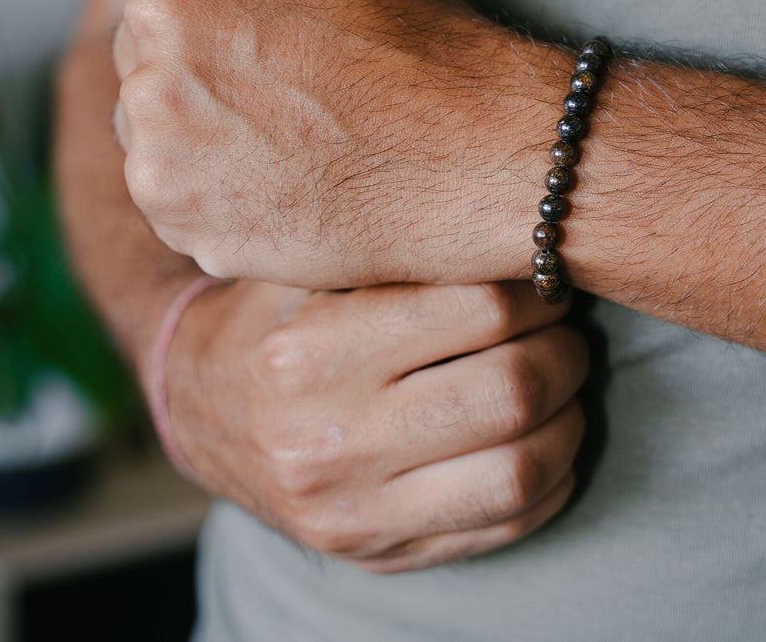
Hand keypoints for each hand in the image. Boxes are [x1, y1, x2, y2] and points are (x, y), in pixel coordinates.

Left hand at [109, 0, 558, 288]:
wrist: (473, 148)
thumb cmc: (416, 44)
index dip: (219, 33)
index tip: (274, 60)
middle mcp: (156, 12)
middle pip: (142, 60)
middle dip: (200, 88)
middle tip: (291, 113)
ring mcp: (154, 108)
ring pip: (148, 133)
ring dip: (201, 149)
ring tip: (291, 156)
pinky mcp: (165, 195)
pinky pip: (168, 202)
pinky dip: (215, 209)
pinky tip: (284, 195)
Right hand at [163, 279, 587, 572]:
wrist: (197, 409)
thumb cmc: (271, 316)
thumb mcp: (304, 264)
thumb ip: (390, 242)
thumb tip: (513, 213)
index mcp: (308, 352)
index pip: (478, 308)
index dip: (535, 286)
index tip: (540, 275)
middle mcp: (326, 440)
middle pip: (509, 391)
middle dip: (563, 353)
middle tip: (564, 330)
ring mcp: (354, 510)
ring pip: (518, 470)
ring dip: (569, 420)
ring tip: (561, 383)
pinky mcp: (378, 552)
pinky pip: (505, 526)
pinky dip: (551, 478)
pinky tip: (543, 438)